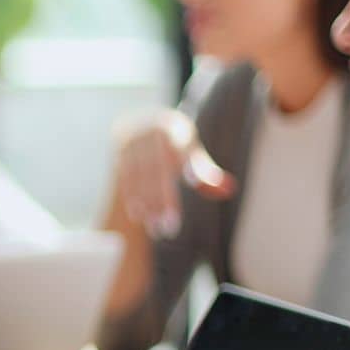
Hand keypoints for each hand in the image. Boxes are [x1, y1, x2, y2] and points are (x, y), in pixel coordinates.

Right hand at [113, 109, 235, 238]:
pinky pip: (125, 178)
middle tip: (170, 229)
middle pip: (158, 169)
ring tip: (155, 229)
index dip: (188, 163)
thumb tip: (230, 190)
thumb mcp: (190, 150)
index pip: (181, 148)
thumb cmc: (172, 142)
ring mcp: (132, 141)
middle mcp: (150, 132)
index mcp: (173, 128)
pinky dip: (132, 198)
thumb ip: (205, 171)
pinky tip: (138, 216)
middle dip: (163, 200)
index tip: (193, 181)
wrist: (137, 120)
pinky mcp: (119, 152)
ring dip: (147, 205)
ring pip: (139, 177)